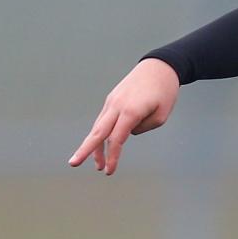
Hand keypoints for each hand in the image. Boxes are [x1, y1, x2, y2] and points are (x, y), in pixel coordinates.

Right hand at [68, 58, 179, 174]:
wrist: (159, 66)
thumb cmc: (164, 92)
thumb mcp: (161, 116)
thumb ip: (143, 128)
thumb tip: (126, 133)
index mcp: (130, 111)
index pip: (116, 139)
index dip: (112, 157)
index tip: (109, 172)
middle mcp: (117, 106)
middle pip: (97, 132)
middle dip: (85, 149)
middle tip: (72, 164)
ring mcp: (112, 101)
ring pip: (98, 126)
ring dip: (94, 146)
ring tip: (97, 165)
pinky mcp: (112, 99)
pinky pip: (104, 119)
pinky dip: (101, 134)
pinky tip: (102, 146)